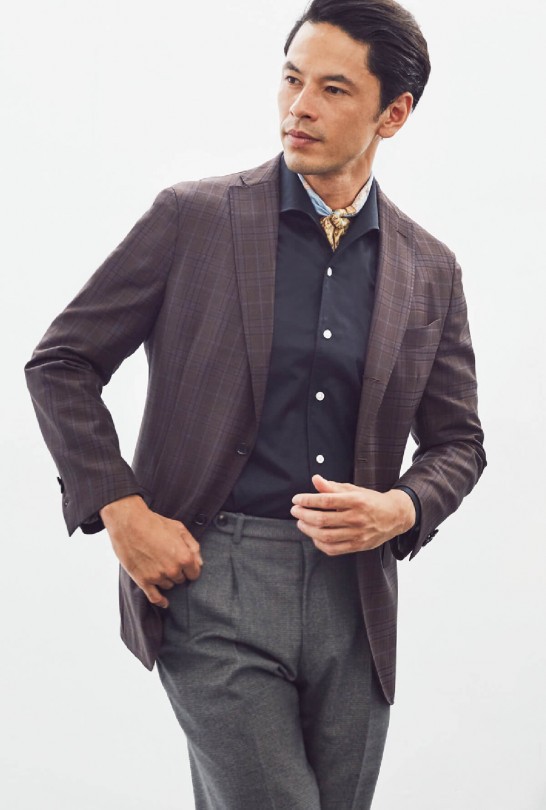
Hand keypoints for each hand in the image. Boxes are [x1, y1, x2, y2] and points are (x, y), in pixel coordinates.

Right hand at [100, 495, 202, 607]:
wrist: (129, 523)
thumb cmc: (155, 523)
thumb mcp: (179, 528)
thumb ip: (193, 546)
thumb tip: (200, 563)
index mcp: (184, 557)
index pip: (194, 574)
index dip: (190, 569)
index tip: (184, 564)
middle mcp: (173, 570)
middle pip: (181, 580)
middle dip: (177, 572)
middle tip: (167, 559)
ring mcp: (157, 577)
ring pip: (168, 586)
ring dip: (166, 579)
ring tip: (157, 564)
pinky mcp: (143, 580)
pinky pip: (154, 598)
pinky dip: (160, 601)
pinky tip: (165, 603)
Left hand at [290, 475, 415, 555]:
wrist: (395, 516)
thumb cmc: (371, 501)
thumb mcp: (354, 489)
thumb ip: (333, 487)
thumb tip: (315, 479)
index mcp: (356, 500)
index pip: (326, 500)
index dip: (307, 500)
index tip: (297, 499)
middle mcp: (357, 518)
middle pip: (323, 519)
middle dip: (303, 515)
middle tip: (295, 511)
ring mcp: (358, 534)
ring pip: (325, 536)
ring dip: (308, 529)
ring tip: (301, 523)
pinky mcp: (358, 546)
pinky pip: (333, 549)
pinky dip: (319, 543)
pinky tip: (314, 536)